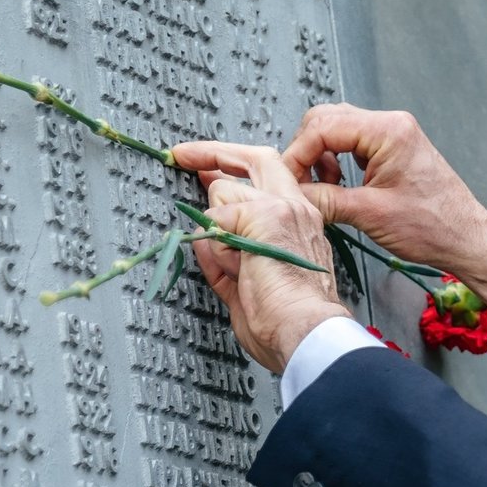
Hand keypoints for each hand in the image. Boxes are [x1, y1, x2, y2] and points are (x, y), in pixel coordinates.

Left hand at [169, 140, 350, 373]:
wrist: (304, 332)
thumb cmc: (286, 321)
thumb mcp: (250, 280)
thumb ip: (229, 254)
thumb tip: (207, 237)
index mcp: (298, 225)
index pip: (267, 178)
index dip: (233, 168)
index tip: (206, 168)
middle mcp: (296, 209)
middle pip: (255, 158)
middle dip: (212, 153)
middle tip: (181, 156)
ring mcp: (282, 208)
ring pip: (223, 192)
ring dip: (216, 232)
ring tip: (238, 269)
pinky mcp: (264, 215)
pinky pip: (215, 220)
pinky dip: (215, 249)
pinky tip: (238, 269)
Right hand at [278, 104, 486, 312]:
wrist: (464, 238)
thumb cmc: (433, 226)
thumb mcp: (369, 214)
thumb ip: (325, 199)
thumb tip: (293, 194)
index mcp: (388, 131)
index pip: (323, 126)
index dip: (297, 153)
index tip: (287, 179)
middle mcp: (391, 125)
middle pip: (326, 120)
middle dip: (306, 151)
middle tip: (298, 182)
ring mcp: (392, 135)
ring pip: (337, 131)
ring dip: (320, 157)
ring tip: (323, 187)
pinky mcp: (392, 150)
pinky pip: (351, 144)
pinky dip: (336, 161)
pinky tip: (338, 185)